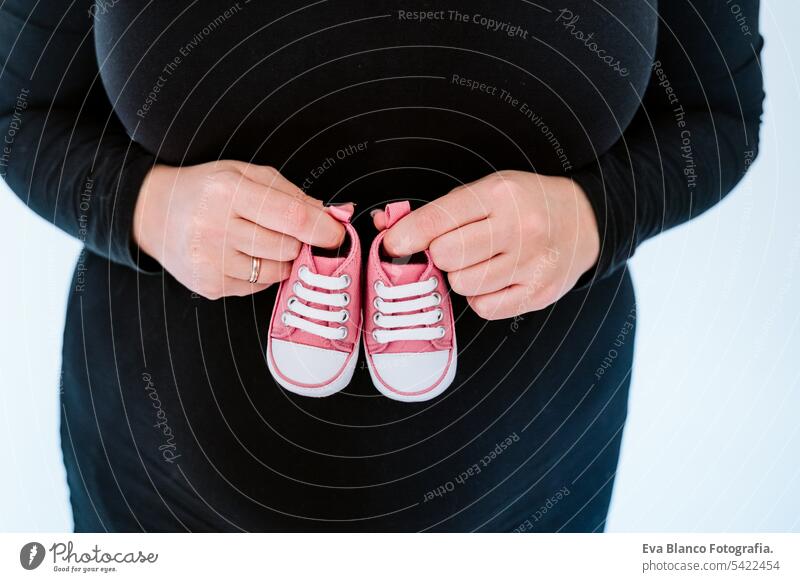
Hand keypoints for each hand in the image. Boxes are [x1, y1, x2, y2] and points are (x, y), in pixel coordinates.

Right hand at [133, 160, 343, 298]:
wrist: (154, 213)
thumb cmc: (207, 190)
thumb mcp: (246, 175)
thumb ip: (292, 194)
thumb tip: (337, 214)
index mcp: (228, 192)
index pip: (291, 216)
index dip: (322, 228)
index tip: (338, 233)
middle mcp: (216, 228)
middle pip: (288, 247)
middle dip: (298, 241)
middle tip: (285, 230)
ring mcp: (211, 262)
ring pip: (277, 271)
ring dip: (281, 258)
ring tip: (258, 239)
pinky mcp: (210, 286)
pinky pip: (259, 286)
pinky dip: (261, 272)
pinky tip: (241, 254)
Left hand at [374, 171, 599, 319]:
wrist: (584, 221)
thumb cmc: (525, 204)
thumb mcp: (486, 191)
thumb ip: (439, 211)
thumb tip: (388, 230)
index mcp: (498, 195)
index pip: (437, 220)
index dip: (406, 236)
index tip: (393, 244)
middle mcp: (518, 227)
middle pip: (445, 256)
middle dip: (440, 255)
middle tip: (453, 248)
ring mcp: (531, 263)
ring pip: (462, 284)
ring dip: (460, 276)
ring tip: (480, 261)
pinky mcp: (538, 293)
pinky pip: (483, 307)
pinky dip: (480, 297)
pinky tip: (493, 279)